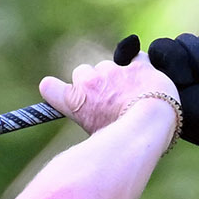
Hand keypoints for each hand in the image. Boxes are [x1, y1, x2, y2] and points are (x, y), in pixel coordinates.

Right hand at [38, 44, 180, 136]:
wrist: (148, 127)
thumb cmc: (123, 141)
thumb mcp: (96, 139)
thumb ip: (88, 124)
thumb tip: (88, 135)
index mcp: (76, 102)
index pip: (50, 88)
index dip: (53, 88)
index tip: (53, 88)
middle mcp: (90, 82)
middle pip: (82, 73)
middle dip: (93, 82)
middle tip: (107, 100)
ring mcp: (113, 71)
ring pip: (109, 65)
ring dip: (117, 76)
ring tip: (132, 96)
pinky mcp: (136, 64)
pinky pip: (135, 57)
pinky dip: (139, 66)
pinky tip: (146, 81)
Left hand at [146, 33, 198, 156]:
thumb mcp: (173, 102)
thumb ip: (156, 81)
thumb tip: (140, 54)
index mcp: (157, 82)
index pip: (155, 52)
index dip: (171, 61)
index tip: (185, 81)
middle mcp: (171, 69)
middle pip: (169, 44)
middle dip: (185, 60)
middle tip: (197, 81)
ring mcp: (191, 61)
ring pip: (189, 40)